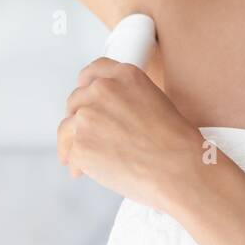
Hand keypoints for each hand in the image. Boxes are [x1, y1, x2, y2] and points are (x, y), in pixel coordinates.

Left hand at [57, 58, 205, 212]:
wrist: (177, 168)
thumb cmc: (176, 142)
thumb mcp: (156, 102)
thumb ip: (128, 98)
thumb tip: (110, 113)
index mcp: (124, 76)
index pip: (92, 72)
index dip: (85, 86)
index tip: (83, 96)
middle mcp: (103, 90)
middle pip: (76, 100)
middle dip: (79, 118)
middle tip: (87, 135)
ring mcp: (88, 117)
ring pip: (67, 127)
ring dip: (72, 142)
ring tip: (81, 159)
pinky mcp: (80, 144)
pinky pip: (69, 153)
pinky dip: (76, 164)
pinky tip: (85, 172)